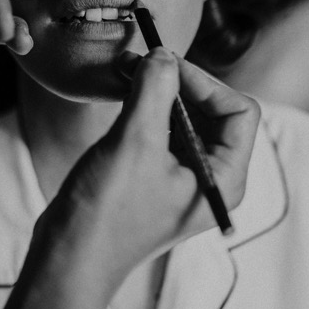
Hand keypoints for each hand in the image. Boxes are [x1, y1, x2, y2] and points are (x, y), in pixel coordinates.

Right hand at [57, 49, 258, 268]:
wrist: (69, 255)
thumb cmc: (108, 212)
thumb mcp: (135, 141)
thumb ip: (154, 89)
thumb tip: (163, 53)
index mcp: (225, 177)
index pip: (239, 109)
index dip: (205, 81)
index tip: (166, 65)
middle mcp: (211, 176)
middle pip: (213, 108)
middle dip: (179, 81)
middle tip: (141, 60)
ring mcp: (184, 176)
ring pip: (185, 115)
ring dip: (159, 89)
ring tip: (126, 70)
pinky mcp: (156, 173)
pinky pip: (163, 128)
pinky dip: (145, 105)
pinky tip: (121, 93)